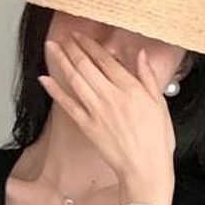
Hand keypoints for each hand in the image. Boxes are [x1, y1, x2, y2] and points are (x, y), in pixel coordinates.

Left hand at [38, 30, 175, 197]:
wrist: (145, 168)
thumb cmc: (156, 140)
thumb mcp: (159, 104)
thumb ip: (148, 77)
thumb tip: (141, 55)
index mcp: (130, 88)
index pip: (106, 59)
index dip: (91, 45)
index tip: (81, 36)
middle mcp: (111, 96)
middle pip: (86, 65)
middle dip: (73, 48)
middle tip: (64, 37)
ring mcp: (96, 111)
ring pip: (75, 79)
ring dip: (61, 61)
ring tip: (52, 48)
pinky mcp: (87, 126)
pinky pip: (67, 104)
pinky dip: (55, 90)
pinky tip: (45, 78)